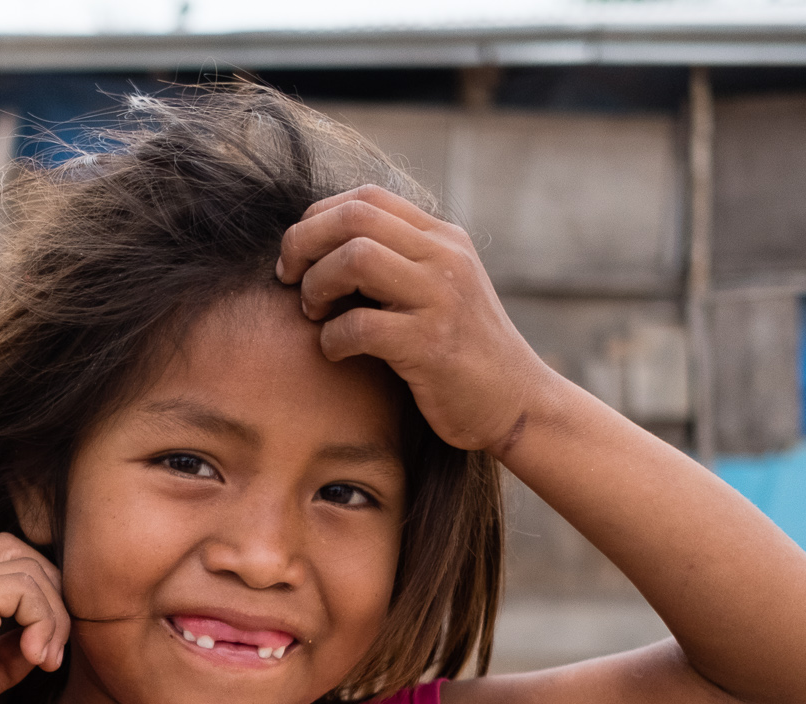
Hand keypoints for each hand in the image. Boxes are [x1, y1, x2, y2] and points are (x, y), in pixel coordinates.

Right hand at [0, 533, 69, 703]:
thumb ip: (6, 654)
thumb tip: (41, 641)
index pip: (1, 560)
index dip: (37, 592)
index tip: (44, 645)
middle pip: (16, 549)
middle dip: (51, 593)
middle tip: (53, 649)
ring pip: (26, 567)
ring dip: (53, 615)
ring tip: (46, 661)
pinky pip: (21, 588)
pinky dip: (42, 620)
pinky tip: (36, 658)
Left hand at [276, 185, 560, 455]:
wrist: (517, 403)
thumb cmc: (461, 352)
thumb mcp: (438, 290)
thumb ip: (397, 263)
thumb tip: (322, 248)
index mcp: (442, 239)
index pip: (366, 198)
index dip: (316, 220)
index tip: (298, 258)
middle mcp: (445, 258)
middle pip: (354, 218)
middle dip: (303, 243)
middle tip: (288, 279)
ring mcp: (441, 298)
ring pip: (356, 258)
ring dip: (317, 286)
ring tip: (313, 314)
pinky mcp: (432, 345)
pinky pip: (360, 326)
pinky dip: (332, 338)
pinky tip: (335, 352)